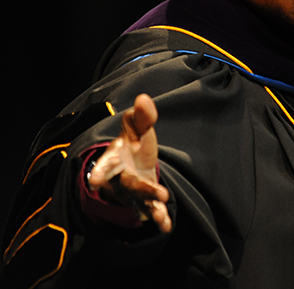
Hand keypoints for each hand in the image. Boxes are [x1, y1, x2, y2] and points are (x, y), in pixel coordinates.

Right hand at [88, 94, 171, 232]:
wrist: (131, 161)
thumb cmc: (132, 142)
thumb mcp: (136, 126)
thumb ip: (141, 116)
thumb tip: (144, 98)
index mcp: (115, 158)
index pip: (107, 165)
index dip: (101, 172)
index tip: (95, 181)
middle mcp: (121, 177)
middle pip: (130, 185)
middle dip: (143, 190)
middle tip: (160, 193)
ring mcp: (132, 191)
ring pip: (140, 201)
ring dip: (152, 207)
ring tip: (161, 215)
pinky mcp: (144, 200)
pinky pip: (150, 210)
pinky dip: (158, 218)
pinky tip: (166, 225)